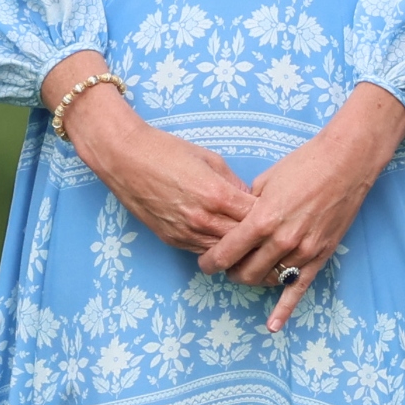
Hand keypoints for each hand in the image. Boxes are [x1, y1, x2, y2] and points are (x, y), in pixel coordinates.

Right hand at [41, 50, 254, 249]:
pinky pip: (203, 252)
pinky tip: (226, 244)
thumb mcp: (210, 158)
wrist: (123, 158)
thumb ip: (234, 183)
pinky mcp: (172, 240)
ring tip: (254, 246)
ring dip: (239, 250)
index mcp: (217, 195)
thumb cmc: (165, 151)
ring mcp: (186, 233)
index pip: (257, 218)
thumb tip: (251, 200)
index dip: (271, 218)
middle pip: (244, 241)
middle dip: (260, 239)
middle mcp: (203, 220)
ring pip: (224, 253)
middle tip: (274, 237)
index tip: (280, 215)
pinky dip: (217, 249)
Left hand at [198, 83, 404, 331]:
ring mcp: (302, 251)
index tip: (204, 264)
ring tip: (246, 273)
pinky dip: (285, 309)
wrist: (346, 163)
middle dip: (230, 272)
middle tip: (226, 266)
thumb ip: (247, 206)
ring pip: (268, 280)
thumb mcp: (265, 181)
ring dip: (252, 280)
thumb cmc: (304, 165)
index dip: (210, 262)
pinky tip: (273, 325)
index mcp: (262, 220)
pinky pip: (299, 289)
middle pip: (244, 271)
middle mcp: (281, 240)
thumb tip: (236, 222)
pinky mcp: (320, 256)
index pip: (226, 252)